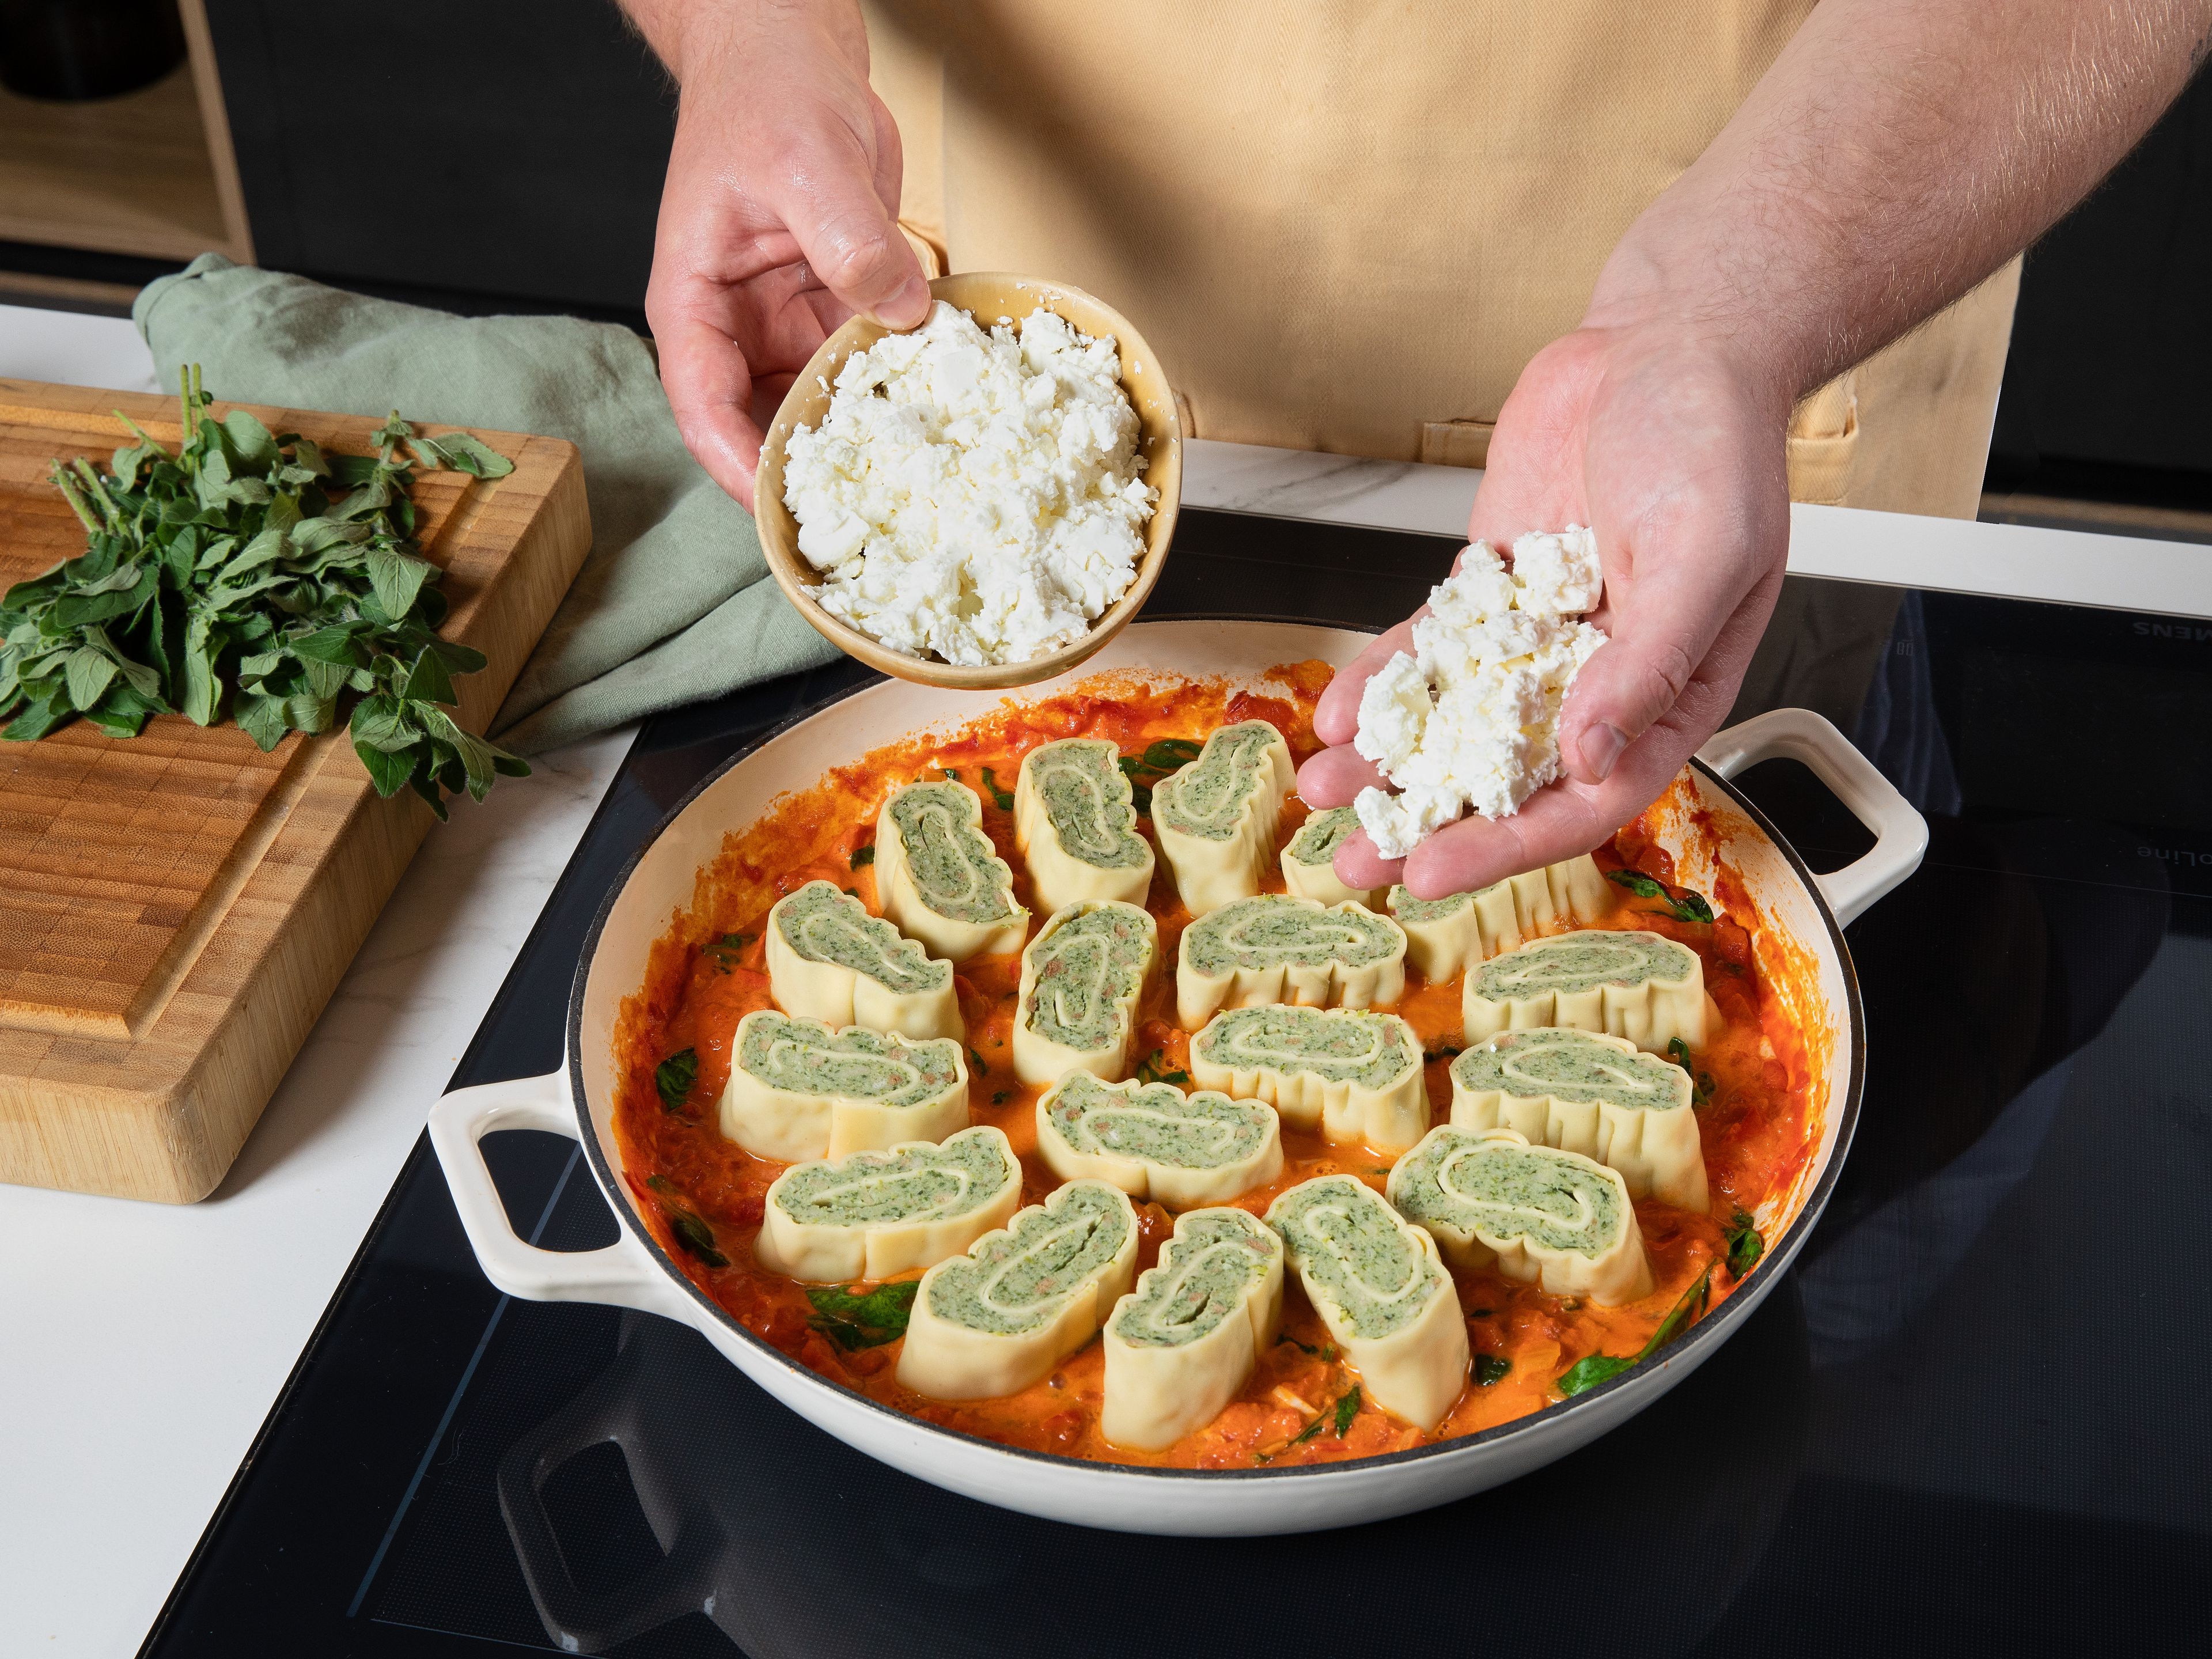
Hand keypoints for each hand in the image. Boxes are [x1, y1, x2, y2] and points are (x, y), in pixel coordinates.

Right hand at [639, 0, 930, 511]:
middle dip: (809, 473)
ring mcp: (788, 321)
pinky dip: (899, 391)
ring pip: (820, 404)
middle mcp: (738, 324)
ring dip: (863, 439)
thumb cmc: (766, 91)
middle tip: (868, 520)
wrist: (792, 49)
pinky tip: (941, 415)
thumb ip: (846, 237)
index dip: (739, 464)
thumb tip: (897, 309)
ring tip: (915, 481)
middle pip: (761, 423)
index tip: (781, 508)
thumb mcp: (805, 159)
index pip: (703, 405)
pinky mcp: (838, 306)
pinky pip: (866, 365)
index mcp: (695, 301)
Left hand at [1298, 321, 1792, 898]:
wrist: (1667, 343)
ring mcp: (1535, 639)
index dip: (1508, 845)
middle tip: (1355, 868)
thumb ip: (1649, 664)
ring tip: (1322, 799)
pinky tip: (1334, 716)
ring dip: (1388, 768)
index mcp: (1668, 696)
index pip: (1586, 800)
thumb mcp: (1704, 555)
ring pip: (1453, 725)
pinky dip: (1381, 686)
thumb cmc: (1715, 443)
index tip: (1431, 871)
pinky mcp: (1487, 591)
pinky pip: (1427, 654)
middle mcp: (1598, 682)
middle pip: (1508, 781)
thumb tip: (1595, 759)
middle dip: (1428, 828)